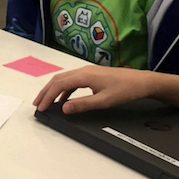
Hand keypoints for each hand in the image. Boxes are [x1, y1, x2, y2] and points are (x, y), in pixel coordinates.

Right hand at [33, 65, 157, 113]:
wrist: (141, 81)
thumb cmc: (125, 90)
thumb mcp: (104, 101)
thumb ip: (82, 104)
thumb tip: (64, 107)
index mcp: (84, 75)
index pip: (59, 85)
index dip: (47, 96)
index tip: (40, 108)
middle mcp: (83, 70)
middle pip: (58, 79)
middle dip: (45, 91)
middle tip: (37, 104)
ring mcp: (88, 71)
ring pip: (64, 78)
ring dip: (53, 89)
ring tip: (46, 101)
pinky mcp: (92, 75)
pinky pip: (72, 80)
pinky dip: (64, 89)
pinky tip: (64, 98)